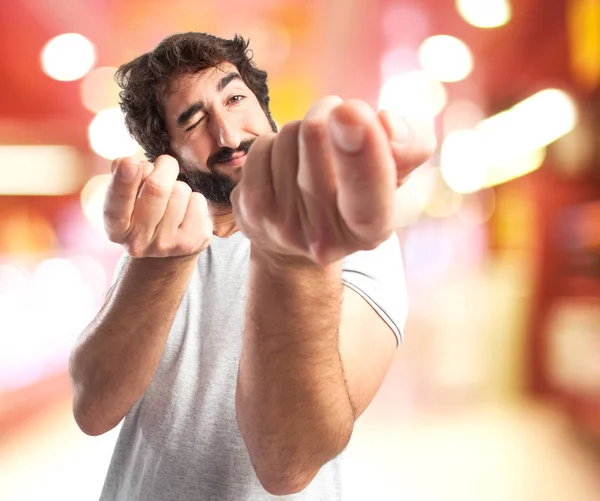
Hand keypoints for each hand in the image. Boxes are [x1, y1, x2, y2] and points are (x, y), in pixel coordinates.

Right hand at [104, 155, 212, 257]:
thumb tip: (135, 165)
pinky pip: (198, 201)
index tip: (129, 162)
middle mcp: (139, 242)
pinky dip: (194, 198)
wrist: (167, 249)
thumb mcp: (126, 197)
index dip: (123, 183)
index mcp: (116, 229)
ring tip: (173, 198)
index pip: (117, 205)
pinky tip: (186, 210)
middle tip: (165, 164)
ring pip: (180, 191)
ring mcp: (167, 245)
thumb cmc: (142, 211)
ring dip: (179, 186)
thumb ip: (123, 177)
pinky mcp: (193, 242)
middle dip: (164, 167)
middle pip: (156, 188)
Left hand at [231, 96, 435, 264]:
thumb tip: (387, 123)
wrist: (297, 239)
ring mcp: (282, 227)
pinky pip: (262, 146)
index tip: (352, 111)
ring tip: (312, 155)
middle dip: (329, 112)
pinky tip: (285, 167)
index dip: (361, 155)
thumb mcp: (393, 174)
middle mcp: (325, 237)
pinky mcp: (250, 210)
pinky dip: (276, 144)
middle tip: (340, 117)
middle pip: (315, 134)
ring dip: (303, 130)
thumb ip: (411, 146)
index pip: (367, 197)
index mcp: (370, 230)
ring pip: (288, 135)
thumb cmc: (353, 195)